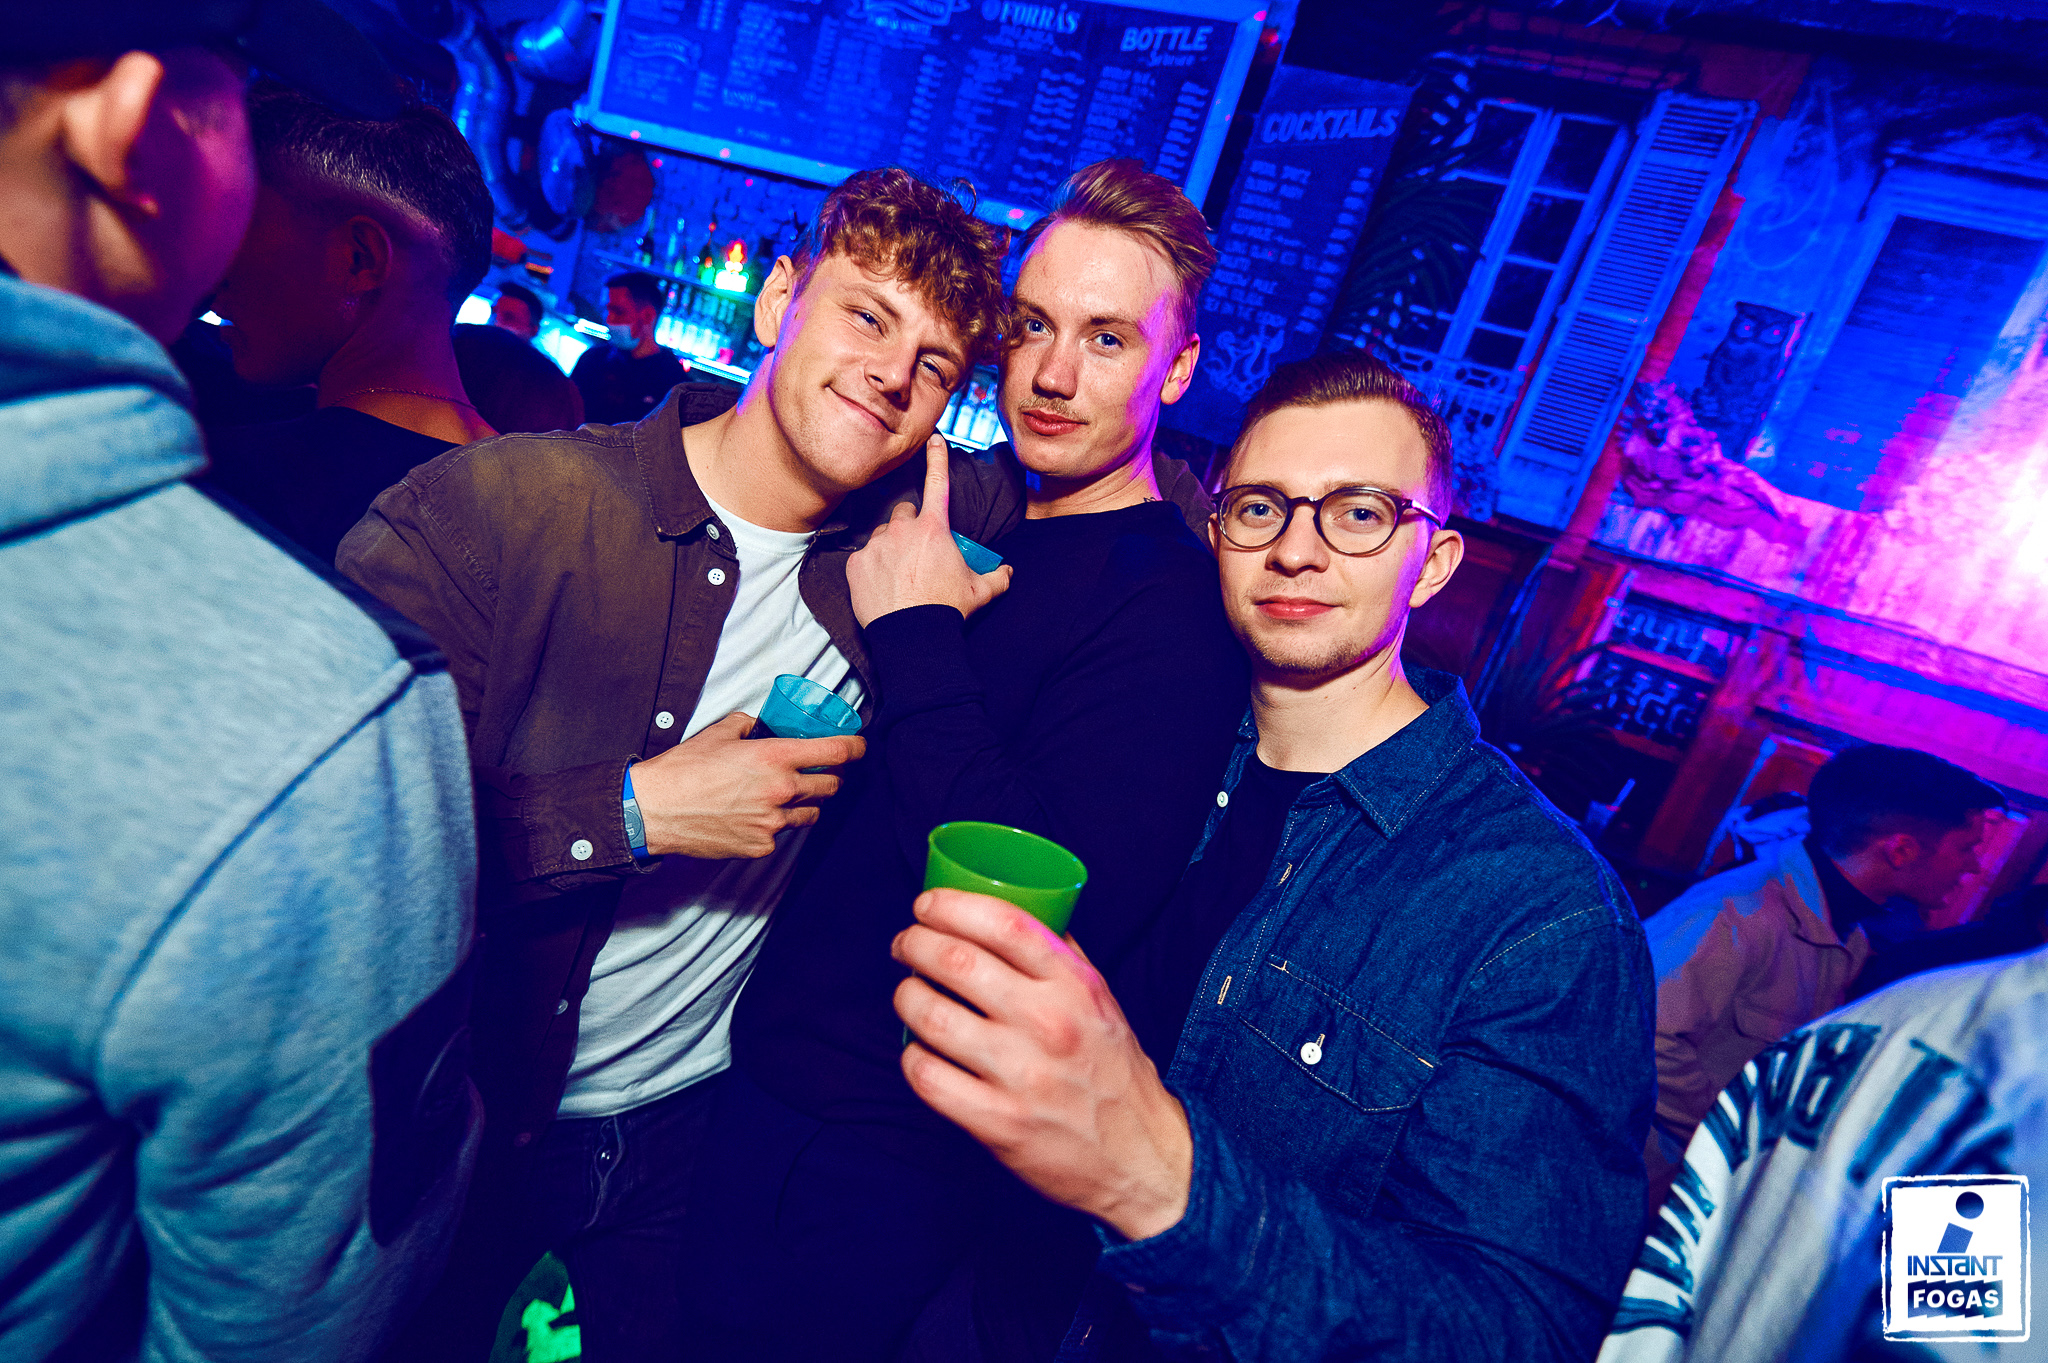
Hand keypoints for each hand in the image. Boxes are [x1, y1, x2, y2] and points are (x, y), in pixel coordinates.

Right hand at [629, 712, 863, 858]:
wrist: (654, 810)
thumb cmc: (683, 770)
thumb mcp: (719, 733)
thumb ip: (749, 726)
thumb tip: (762, 726)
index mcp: (774, 758)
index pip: (835, 752)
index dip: (854, 748)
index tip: (858, 747)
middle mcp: (780, 791)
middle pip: (831, 786)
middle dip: (832, 777)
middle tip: (822, 771)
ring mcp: (772, 822)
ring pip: (812, 813)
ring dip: (808, 802)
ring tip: (788, 794)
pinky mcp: (760, 845)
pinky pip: (782, 833)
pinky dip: (777, 823)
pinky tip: (757, 814)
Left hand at [847, 435, 1012, 626]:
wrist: (913, 636)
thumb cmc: (947, 609)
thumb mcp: (979, 592)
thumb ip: (997, 577)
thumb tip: (1008, 572)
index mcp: (934, 529)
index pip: (937, 483)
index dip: (937, 458)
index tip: (934, 439)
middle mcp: (903, 529)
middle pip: (904, 512)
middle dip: (910, 525)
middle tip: (916, 552)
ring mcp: (876, 545)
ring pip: (882, 535)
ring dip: (889, 546)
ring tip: (898, 574)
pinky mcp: (856, 563)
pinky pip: (863, 557)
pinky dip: (871, 568)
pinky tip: (881, 586)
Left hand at [892, 888, 1192, 1240]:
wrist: (1141, 1156)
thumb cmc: (1112, 1070)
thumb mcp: (1100, 999)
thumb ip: (1060, 952)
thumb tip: (1011, 906)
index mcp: (1076, 985)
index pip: (1005, 923)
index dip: (952, 905)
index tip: (926, 905)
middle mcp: (1050, 1024)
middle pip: (956, 961)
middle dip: (914, 943)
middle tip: (905, 945)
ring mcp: (1022, 1076)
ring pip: (932, 1016)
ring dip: (906, 996)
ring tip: (908, 994)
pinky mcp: (999, 1123)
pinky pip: (928, 1077)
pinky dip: (912, 1057)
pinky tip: (919, 1050)